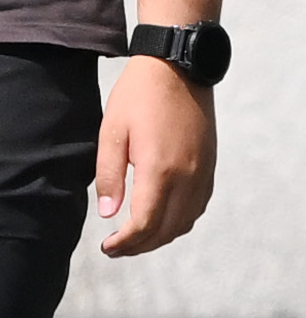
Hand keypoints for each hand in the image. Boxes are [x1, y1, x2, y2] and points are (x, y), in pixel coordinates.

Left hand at [94, 56, 215, 255]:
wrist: (177, 68)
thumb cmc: (137, 96)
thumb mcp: (111, 132)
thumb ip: (108, 175)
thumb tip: (108, 214)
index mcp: (160, 169)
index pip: (145, 224)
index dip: (125, 243)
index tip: (106, 248)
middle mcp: (188, 176)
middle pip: (166, 230)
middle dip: (139, 246)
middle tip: (115, 249)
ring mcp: (203, 172)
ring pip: (185, 222)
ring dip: (160, 237)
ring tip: (134, 239)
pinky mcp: (210, 166)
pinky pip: (198, 207)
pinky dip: (179, 221)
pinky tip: (160, 219)